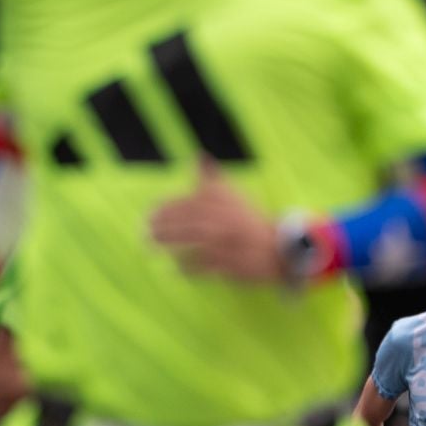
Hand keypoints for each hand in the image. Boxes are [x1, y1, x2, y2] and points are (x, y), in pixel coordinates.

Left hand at [151, 155, 281, 280]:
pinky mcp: (231, 263)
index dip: (166, 208)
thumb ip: (213, 179)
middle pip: (187, 222)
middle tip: (146, 231)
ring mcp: (227, 243)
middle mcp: (224, 221)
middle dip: (163, 226)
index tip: (150, 212)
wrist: (280, 247)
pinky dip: (188, 268)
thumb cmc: (251, 221)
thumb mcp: (235, 195)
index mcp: (224, 204)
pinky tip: (175, 269)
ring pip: (193, 242)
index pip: (188, 202)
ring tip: (151, 247)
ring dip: (170, 244)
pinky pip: (204, 266)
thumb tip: (199, 156)